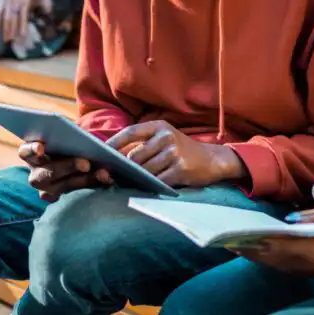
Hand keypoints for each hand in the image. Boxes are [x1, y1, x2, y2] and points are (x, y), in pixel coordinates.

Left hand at [0, 0, 30, 41]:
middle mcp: (9, 1)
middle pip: (7, 18)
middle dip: (6, 30)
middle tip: (5, 40)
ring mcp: (18, 3)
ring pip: (15, 18)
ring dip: (14, 30)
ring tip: (12, 39)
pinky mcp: (26, 3)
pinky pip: (24, 16)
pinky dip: (23, 25)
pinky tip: (22, 33)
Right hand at [19, 140, 110, 202]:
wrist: (75, 158)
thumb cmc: (68, 143)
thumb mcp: (67, 137)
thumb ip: (70, 135)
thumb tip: (85, 136)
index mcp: (31, 155)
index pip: (25, 152)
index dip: (32, 149)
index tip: (41, 148)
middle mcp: (36, 175)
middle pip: (47, 173)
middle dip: (68, 167)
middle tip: (86, 163)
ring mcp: (47, 191)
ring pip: (64, 188)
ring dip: (85, 180)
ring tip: (103, 173)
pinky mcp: (63, 201)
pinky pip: (77, 196)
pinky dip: (94, 186)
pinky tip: (108, 180)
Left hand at [106, 121, 246, 187]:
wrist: (212, 160)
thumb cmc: (182, 150)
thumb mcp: (164, 139)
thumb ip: (143, 144)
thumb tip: (114, 156)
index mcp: (159, 127)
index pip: (131, 132)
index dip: (114, 142)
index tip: (101, 152)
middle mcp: (166, 137)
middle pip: (135, 156)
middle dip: (125, 168)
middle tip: (115, 175)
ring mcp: (174, 153)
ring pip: (145, 170)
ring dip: (137, 179)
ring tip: (131, 182)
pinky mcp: (180, 169)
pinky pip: (157, 181)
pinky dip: (151, 185)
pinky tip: (149, 187)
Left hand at [231, 235, 313, 281]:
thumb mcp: (308, 237)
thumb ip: (287, 238)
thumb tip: (265, 236)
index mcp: (285, 255)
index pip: (257, 250)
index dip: (242, 244)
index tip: (227, 236)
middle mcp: (284, 263)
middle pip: (258, 255)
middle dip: (243, 247)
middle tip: (229, 237)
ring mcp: (291, 266)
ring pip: (265, 258)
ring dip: (252, 251)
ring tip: (240, 241)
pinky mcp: (297, 266)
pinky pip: (274, 260)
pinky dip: (264, 253)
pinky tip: (263, 246)